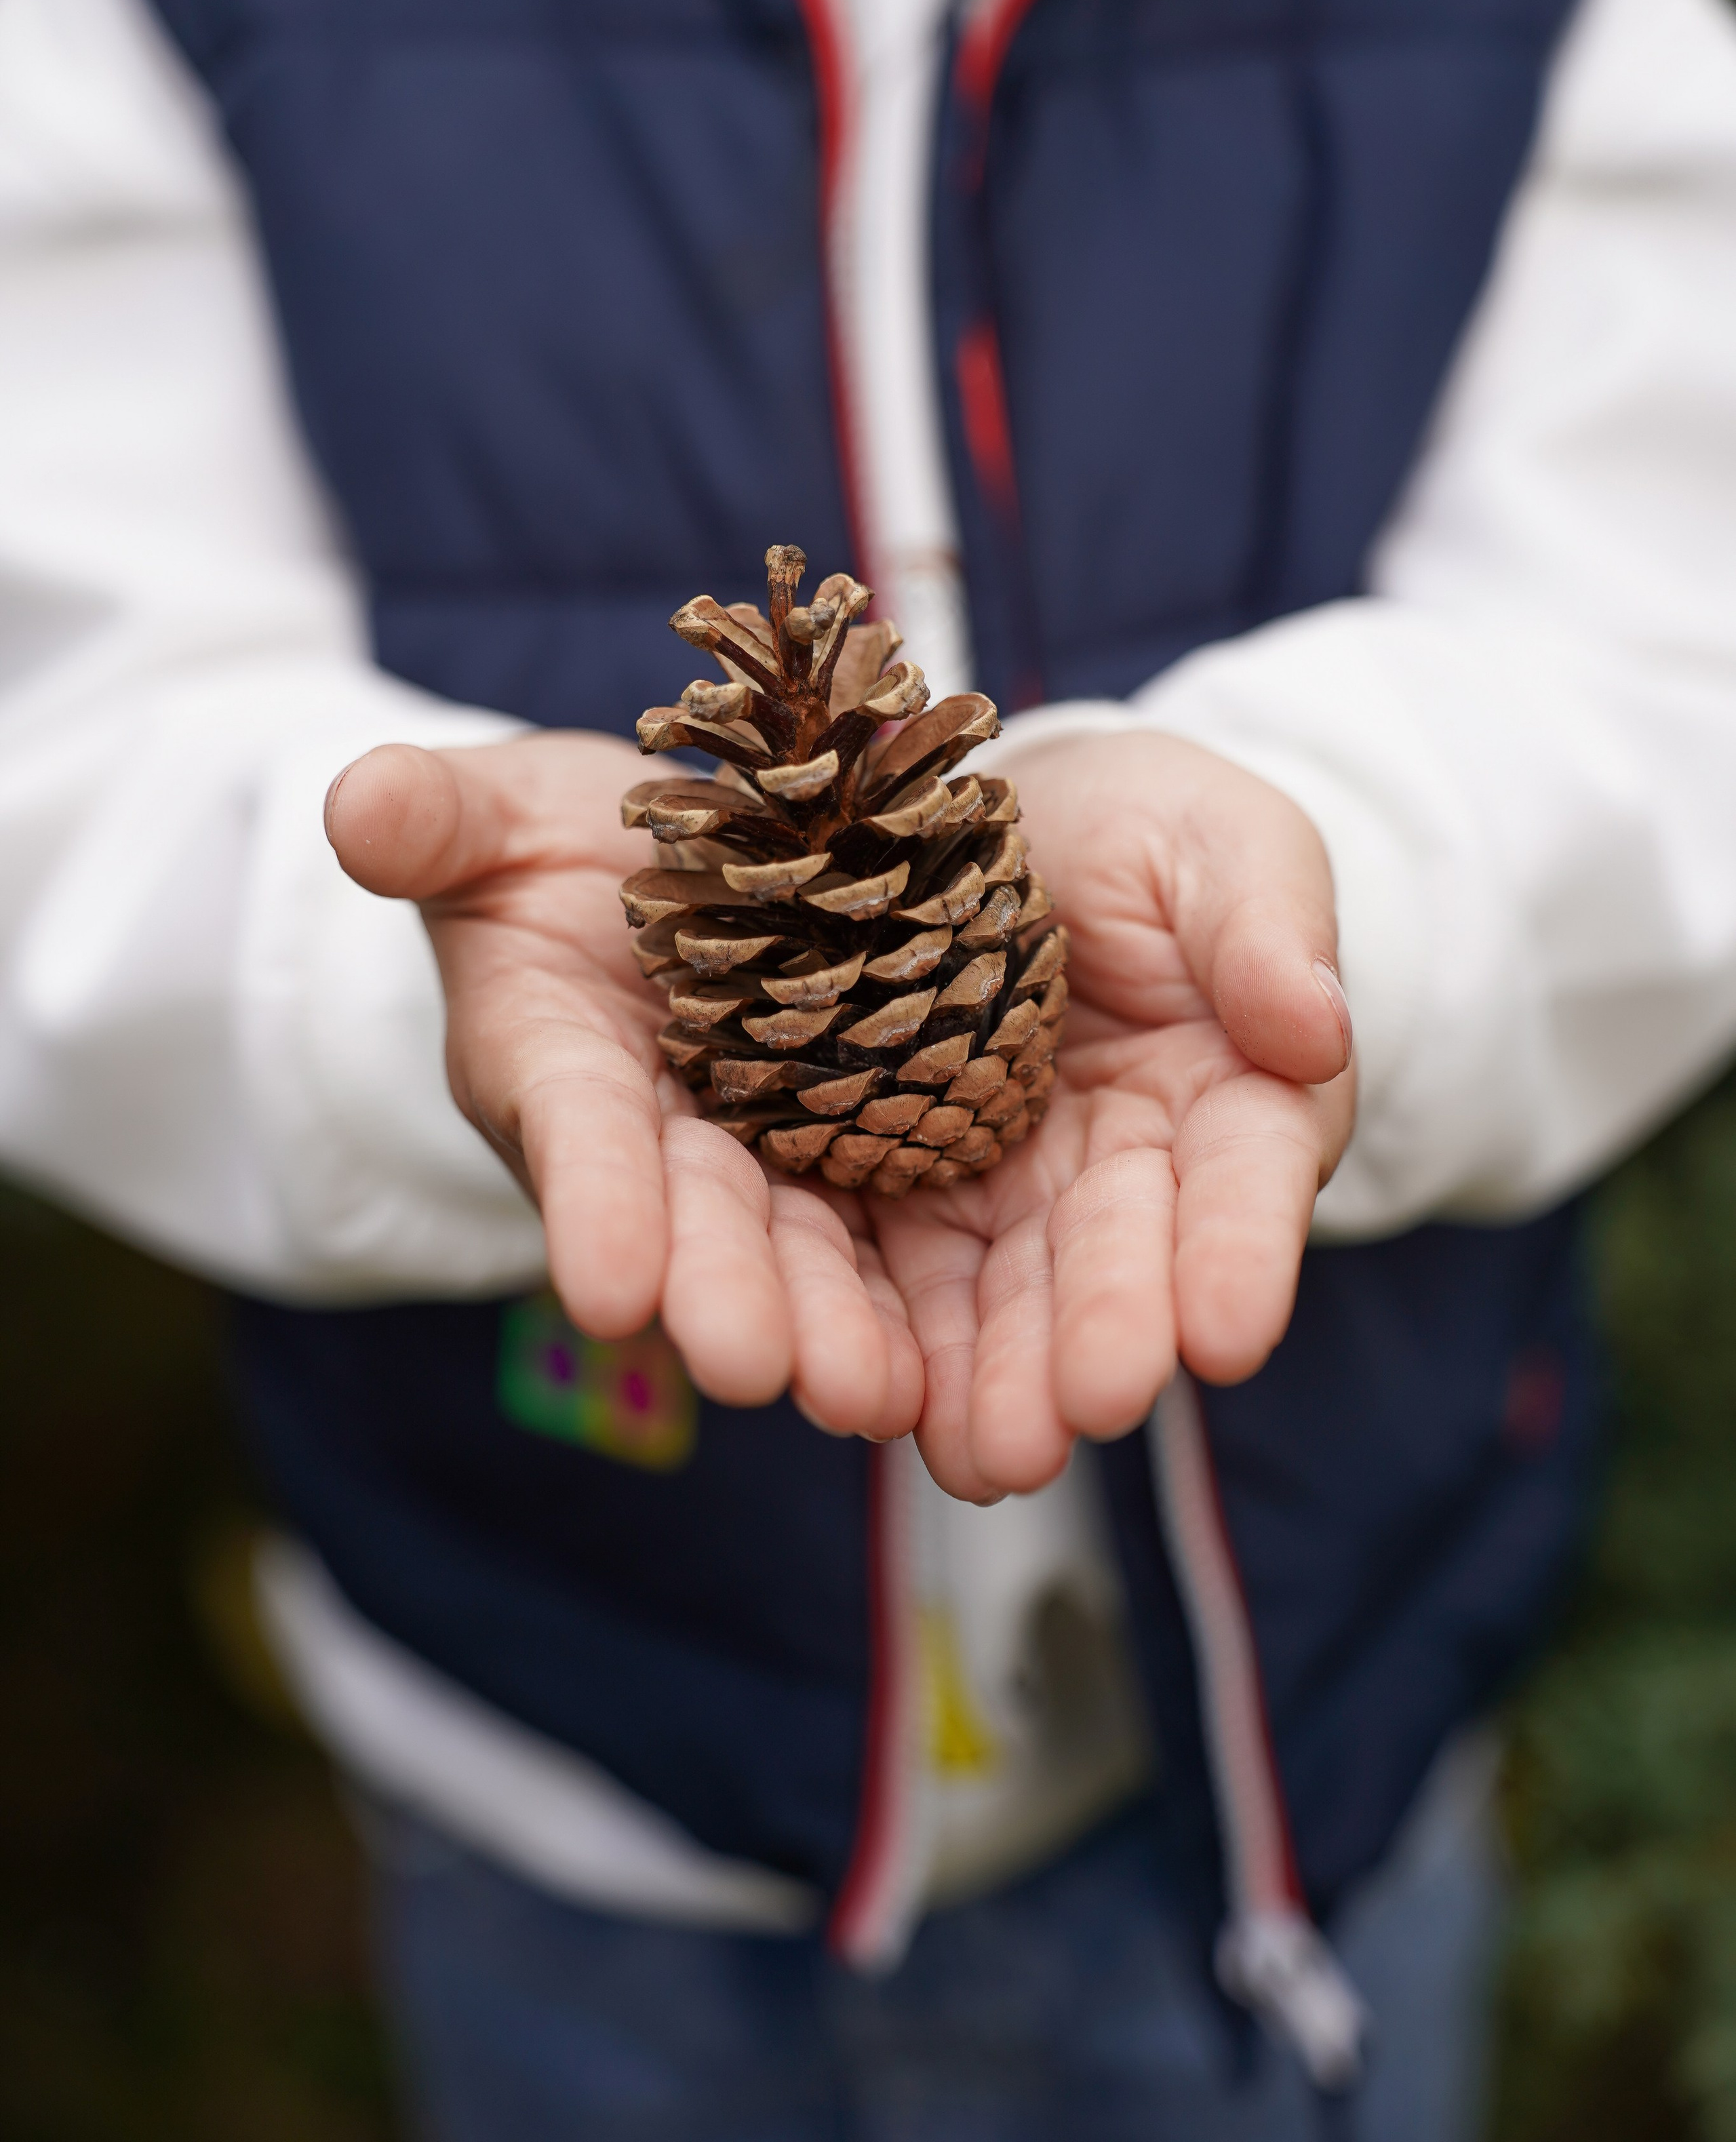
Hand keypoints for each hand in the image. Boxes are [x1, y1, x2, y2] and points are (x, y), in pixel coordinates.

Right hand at [325, 734, 920, 1439]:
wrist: (654, 862)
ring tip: (875, 1399)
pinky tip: (942, 1371)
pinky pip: (876, 1215)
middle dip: (721, 1290)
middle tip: (755, 1369)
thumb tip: (357, 802)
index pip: (572, 1129)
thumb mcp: (487, 817)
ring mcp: (748, 1145)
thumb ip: (429, 819)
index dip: (594, 1200)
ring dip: (826, 1321)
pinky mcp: (841, 1135)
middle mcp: (648, 1131)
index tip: (610, 1289)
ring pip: (791, 1238)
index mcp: (546, 1055)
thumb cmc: (544, 846)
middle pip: (692, 1215)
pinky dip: (904, 1292)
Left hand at [865, 731, 1354, 1501]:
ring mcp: (1015, 1184)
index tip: (1230, 1331)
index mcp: (1236, 1090)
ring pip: (1011, 1293)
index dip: (1236, 1250)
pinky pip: (899, 1264)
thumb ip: (1267, 926)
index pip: (1245, 1178)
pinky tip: (877, 1405)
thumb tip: (1317, 1026)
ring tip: (986, 1455)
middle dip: (1105, 1338)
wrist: (1008, 814)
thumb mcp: (1222, 842)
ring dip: (1000, 1377)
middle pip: (1122, 1262)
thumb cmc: (1149, 826)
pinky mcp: (907, 1178)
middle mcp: (1131, 1167)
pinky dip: (895, 1337)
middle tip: (1086, 1410)